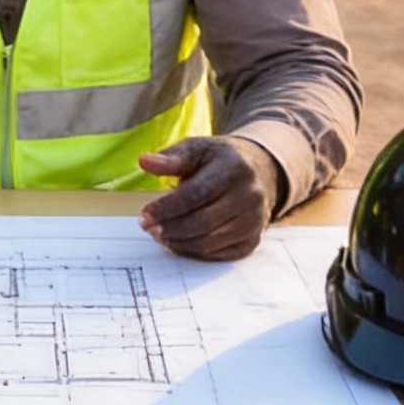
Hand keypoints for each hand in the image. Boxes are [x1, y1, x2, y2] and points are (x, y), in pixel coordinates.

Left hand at [137, 135, 278, 261]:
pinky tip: (177, 242)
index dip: (167, 207)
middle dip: (170, 228)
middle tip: (147, 228)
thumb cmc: (219, 161)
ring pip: (209, 242)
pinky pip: (217, 255)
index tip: (145, 215)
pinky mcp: (252, 241)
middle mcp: (250, 196)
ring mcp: (254, 222)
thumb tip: (144, 161)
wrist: (259, 173)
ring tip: (159, 234)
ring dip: (178, 242)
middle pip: (202, 222)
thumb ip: (171, 158)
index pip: (196, 194)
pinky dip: (193, 251)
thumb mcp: (197, 150)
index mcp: (235, 168)